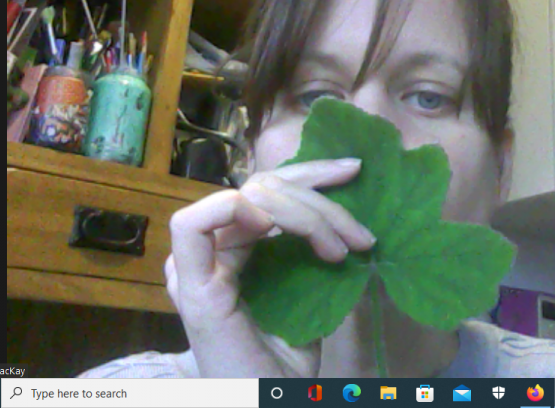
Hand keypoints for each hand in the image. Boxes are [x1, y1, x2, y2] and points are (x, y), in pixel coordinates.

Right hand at [165, 159, 375, 377]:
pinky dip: (234, 209)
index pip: (268, 187)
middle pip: (263, 187)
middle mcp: (212, 251)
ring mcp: (197, 266)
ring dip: (304, 213)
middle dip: (320, 200)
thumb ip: (314, 248)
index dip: (311, 172)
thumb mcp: (312, 291)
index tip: (353, 170)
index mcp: (235, 248)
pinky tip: (273, 224)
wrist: (269, 405)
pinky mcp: (193, 288)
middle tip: (361, 236)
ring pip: (247, 198)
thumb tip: (350, 210)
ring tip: (341, 250)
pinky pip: (192, 225)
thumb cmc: (286, 363)